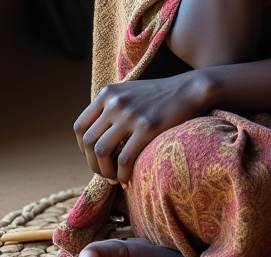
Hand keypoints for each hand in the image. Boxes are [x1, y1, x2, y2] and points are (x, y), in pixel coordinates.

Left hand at [73, 72, 207, 185]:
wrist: (190, 90)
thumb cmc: (160, 96)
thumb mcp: (129, 93)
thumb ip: (110, 108)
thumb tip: (94, 139)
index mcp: (107, 93)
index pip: (80, 126)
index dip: (82, 148)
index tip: (93, 157)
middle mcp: (115, 102)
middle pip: (89, 141)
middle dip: (93, 163)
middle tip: (104, 174)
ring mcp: (130, 114)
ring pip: (102, 151)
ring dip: (104, 171)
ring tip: (114, 179)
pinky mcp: (147, 127)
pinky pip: (125, 158)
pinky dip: (122, 173)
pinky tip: (127, 179)